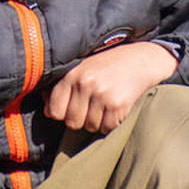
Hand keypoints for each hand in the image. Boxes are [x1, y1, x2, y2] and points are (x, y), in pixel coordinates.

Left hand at [45, 41, 177, 133]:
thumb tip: (47, 111)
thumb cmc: (107, 65)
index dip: (63, 113)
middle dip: (82, 119)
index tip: (73, 107)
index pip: (54, 111)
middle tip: (94, 105)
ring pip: (90, 127)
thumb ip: (61, 87)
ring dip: (98, 121)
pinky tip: (116, 108)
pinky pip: (107, 128)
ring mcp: (101, 94)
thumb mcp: (81, 68)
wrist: (141, 59)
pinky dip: (112, 124)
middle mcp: (85, 83)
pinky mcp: (118, 104)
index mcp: (71, 74)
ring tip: (106, 104)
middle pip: (72, 122)